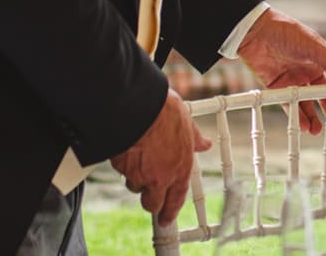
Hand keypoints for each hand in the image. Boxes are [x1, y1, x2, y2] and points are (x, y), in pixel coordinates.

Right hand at [109, 89, 210, 225]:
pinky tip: (128, 148)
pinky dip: (124, 164)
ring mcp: (138, 175)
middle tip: (149, 188)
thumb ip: (194, 138)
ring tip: (140, 156)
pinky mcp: (121, 167)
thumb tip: (205, 144)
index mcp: (180, 168)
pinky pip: (121, 171)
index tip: (166, 219)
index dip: (170, 212)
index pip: (176, 199)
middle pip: (152, 204)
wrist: (138, 106)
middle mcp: (160, 177)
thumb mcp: (186, 123)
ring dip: (136, 178)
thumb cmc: (165, 112)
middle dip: (150, 199)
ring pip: (135, 186)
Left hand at [238, 8, 325, 134]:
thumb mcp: (313, 46)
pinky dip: (297, 116)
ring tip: (319, 130)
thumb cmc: (285, 30)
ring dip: (314, 117)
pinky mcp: (277, 87)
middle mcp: (308, 70)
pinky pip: (289, 105)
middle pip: (323, 95)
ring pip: (307, 103)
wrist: (255, 31)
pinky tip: (304, 125)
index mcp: (320, 59)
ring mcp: (293, 80)